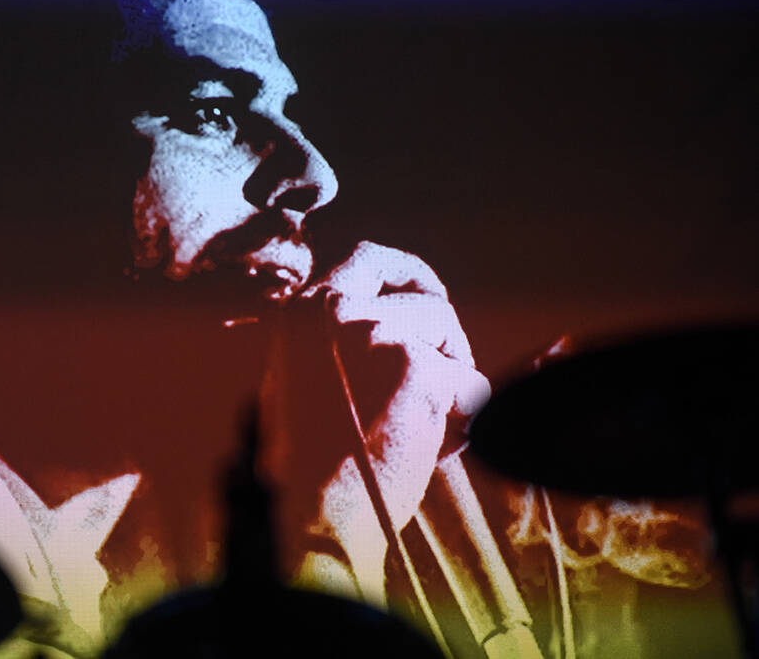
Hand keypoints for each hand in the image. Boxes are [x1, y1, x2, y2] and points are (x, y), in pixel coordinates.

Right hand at [309, 241, 489, 531]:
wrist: (311, 516)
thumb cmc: (314, 463)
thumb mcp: (311, 379)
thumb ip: (345, 340)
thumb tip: (413, 318)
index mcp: (301, 313)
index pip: (366, 255)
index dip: (408, 272)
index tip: (428, 295)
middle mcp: (333, 308)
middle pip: (425, 300)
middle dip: (446, 335)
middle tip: (444, 371)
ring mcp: (372, 333)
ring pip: (449, 338)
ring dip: (452, 381)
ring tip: (422, 427)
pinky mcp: (412, 367)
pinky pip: (471, 383)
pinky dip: (464, 417)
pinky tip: (431, 446)